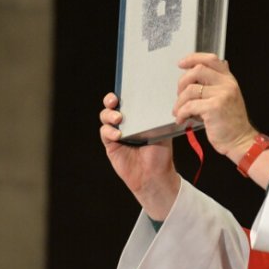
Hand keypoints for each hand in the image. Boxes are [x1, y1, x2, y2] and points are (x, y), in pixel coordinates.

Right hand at [100, 92, 179, 219]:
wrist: (155, 176)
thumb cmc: (161, 155)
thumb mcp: (163, 134)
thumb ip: (157, 120)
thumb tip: (157, 104)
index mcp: (140, 118)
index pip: (129, 102)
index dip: (124, 94)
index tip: (124, 92)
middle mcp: (127, 123)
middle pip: (113, 106)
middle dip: (110, 100)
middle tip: (115, 101)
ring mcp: (117, 133)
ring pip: (105, 117)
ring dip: (109, 115)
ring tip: (118, 118)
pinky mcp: (111, 145)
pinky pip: (105, 133)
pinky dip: (109, 131)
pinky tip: (117, 134)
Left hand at [173, 53, 258, 162]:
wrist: (240, 140)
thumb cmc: (231, 122)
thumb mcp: (227, 97)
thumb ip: (216, 83)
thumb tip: (203, 68)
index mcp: (229, 80)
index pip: (211, 59)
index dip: (193, 58)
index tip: (182, 63)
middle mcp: (227, 85)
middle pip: (197, 70)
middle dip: (182, 82)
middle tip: (179, 95)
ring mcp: (222, 95)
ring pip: (190, 89)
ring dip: (179, 102)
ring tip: (179, 111)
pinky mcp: (214, 108)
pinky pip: (189, 105)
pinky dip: (181, 113)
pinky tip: (182, 119)